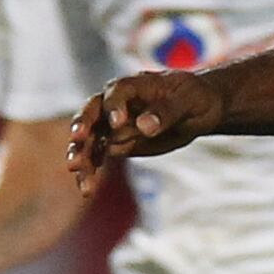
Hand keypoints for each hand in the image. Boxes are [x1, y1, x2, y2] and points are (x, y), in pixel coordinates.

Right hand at [66, 70, 222, 191]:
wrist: (196, 109)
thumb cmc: (193, 97)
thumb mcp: (187, 101)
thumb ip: (165, 112)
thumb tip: (144, 126)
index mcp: (133, 86)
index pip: (117, 92)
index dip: (114, 106)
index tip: (116, 123)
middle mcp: (115, 103)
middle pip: (92, 113)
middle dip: (83, 128)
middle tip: (77, 142)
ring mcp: (111, 125)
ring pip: (90, 139)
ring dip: (82, 156)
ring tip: (78, 174)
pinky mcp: (114, 144)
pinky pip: (97, 157)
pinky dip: (91, 171)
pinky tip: (86, 188)